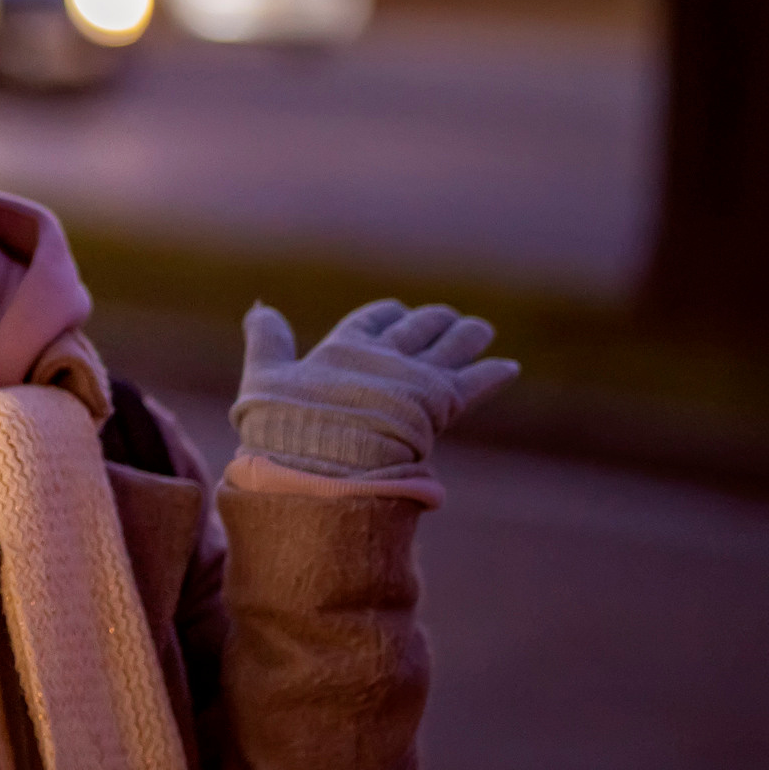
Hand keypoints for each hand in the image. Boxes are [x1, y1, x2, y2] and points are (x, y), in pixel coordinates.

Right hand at [231, 300, 518, 475]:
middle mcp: (385, 355)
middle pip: (417, 327)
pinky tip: (509, 367)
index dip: (385, 314)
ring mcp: (416, 378)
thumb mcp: (263, 379)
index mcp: (344, 347)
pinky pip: (476, 382)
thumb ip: (267, 342)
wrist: (324, 464)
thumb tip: (260, 305)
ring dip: (467, 335)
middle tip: (446, 318)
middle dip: (433, 321)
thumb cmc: (287, 427)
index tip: (395, 310)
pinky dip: (493, 373)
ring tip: (479, 329)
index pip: (371, 319)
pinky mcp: (441, 404)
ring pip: (451, 345)